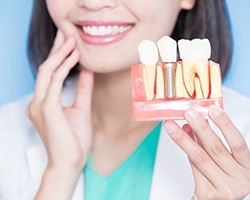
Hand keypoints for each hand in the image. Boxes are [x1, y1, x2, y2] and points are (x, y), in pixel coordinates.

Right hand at [26, 30, 93, 198]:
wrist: (71, 162)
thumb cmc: (74, 140)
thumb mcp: (81, 108)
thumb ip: (83, 89)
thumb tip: (87, 71)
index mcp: (44, 103)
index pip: (49, 74)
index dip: (58, 57)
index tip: (68, 44)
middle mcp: (38, 102)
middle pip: (46, 68)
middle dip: (56, 50)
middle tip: (67, 34)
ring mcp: (40, 105)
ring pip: (47, 71)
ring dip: (60, 54)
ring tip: (72, 41)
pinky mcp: (47, 108)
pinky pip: (54, 82)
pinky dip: (64, 67)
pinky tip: (75, 57)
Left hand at [164, 105, 249, 199]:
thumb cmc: (223, 178)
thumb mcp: (225, 160)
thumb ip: (212, 142)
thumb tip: (194, 122)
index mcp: (247, 167)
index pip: (237, 142)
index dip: (225, 124)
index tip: (212, 108)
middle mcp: (239, 179)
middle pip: (216, 148)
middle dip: (200, 127)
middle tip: (188, 113)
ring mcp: (224, 188)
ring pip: (200, 157)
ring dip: (183, 138)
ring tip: (171, 125)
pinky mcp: (208, 194)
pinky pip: (193, 167)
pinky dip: (185, 151)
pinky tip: (179, 138)